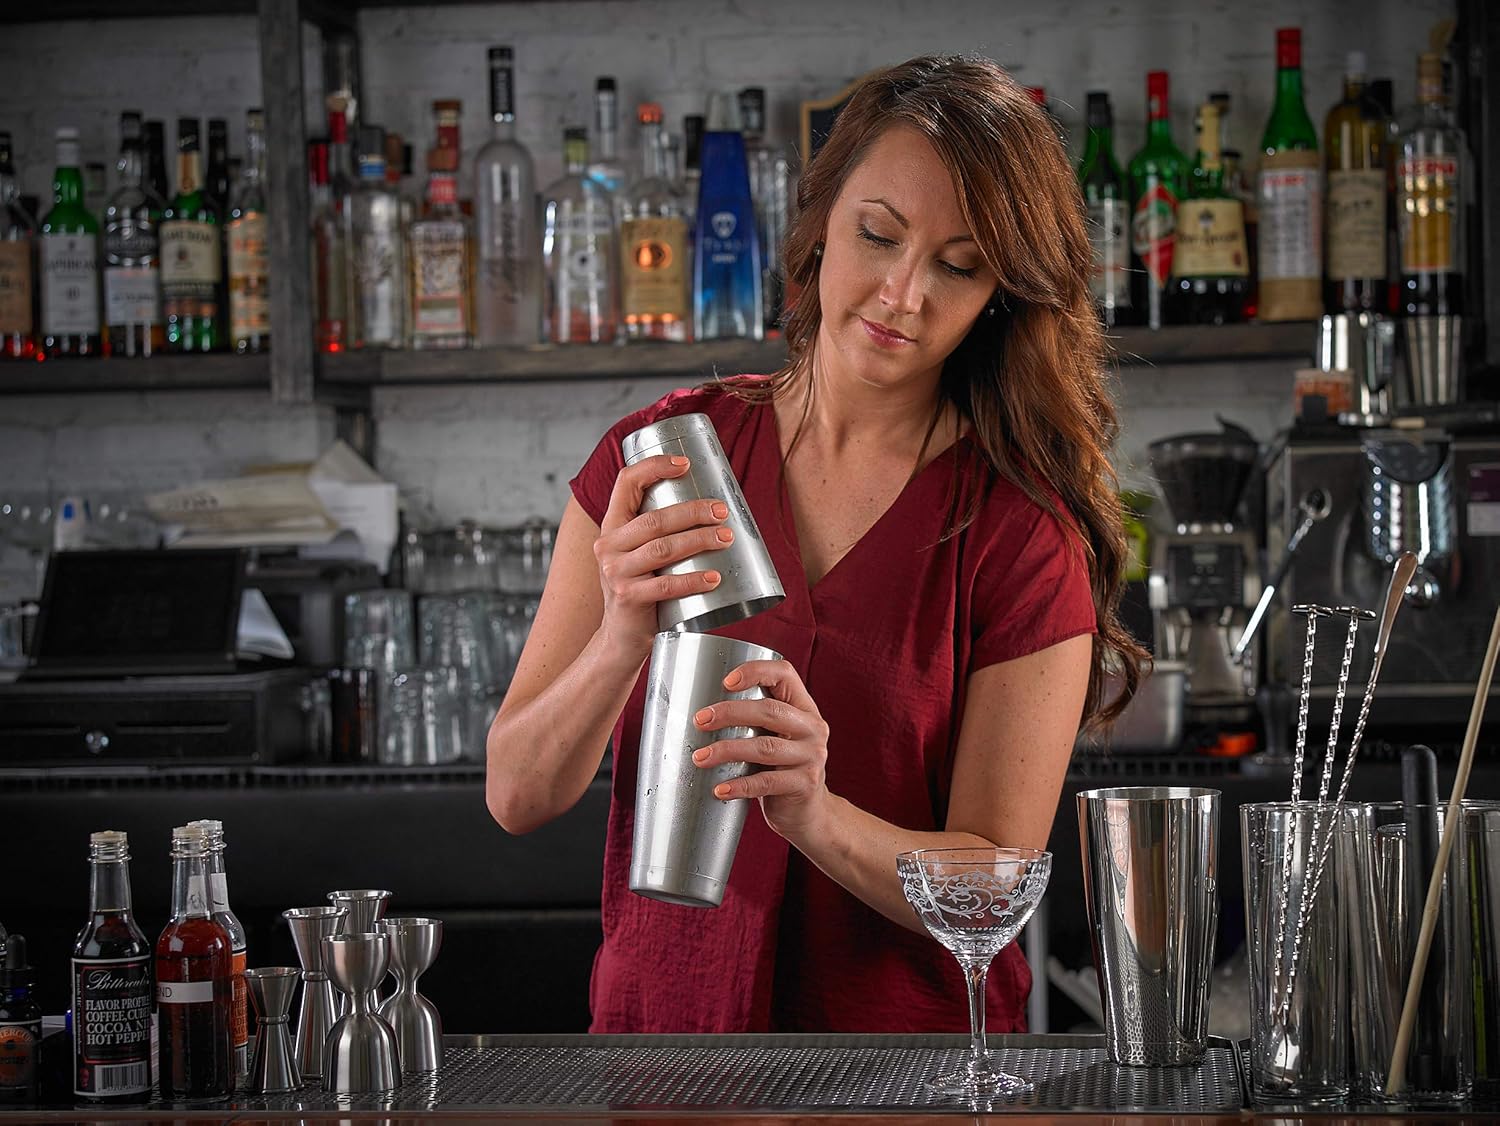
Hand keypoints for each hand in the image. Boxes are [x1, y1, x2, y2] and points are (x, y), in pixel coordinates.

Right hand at [594, 454, 733, 662]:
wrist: (621, 635)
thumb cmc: (640, 588)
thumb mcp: (638, 553)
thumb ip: (658, 531)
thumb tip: (710, 506)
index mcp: (612, 526)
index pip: (625, 483)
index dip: (654, 467)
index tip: (685, 464)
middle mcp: (608, 545)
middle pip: (654, 519)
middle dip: (693, 511)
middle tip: (721, 511)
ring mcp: (616, 573)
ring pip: (663, 548)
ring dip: (699, 540)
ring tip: (725, 538)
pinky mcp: (628, 598)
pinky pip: (665, 585)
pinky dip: (693, 580)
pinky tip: (713, 578)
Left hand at [691, 659, 831, 843]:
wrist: (808, 812)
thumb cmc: (781, 768)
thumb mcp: (776, 736)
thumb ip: (754, 720)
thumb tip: (699, 712)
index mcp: (804, 708)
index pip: (785, 674)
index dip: (755, 671)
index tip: (725, 682)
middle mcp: (813, 728)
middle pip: (769, 711)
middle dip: (729, 713)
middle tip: (700, 721)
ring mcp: (811, 757)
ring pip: (764, 747)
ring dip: (727, 750)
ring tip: (700, 757)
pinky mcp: (804, 784)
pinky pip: (766, 783)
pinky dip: (739, 785)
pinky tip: (720, 789)